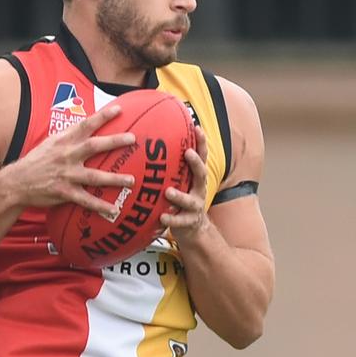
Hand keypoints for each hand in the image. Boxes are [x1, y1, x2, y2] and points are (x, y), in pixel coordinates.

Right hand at [0, 102, 135, 218]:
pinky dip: (100, 206)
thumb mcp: (50, 143)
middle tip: (133, 139)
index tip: (119, 110)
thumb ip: (69, 136)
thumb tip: (87, 127)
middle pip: (94, 146)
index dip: (102, 116)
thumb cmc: (36, 161)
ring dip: (114, 179)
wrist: (16, 182)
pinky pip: (86, 200)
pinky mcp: (64, 191)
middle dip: (114, 141)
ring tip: (131, 181)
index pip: (85, 125)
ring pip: (94, 176)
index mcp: (63, 141)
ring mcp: (66, 174)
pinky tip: (114, 210)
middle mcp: (66, 155)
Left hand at [159, 125, 207, 240]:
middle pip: (202, 174)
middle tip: (188, 153)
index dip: (202, 143)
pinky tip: (162, 217)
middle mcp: (199, 190)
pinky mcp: (189, 222)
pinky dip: (171, 218)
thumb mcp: (180, 182)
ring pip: (190, 200)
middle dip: (196, 163)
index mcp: (196, 178)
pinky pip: (180, 221)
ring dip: (180, 196)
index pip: (202, 157)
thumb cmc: (181, 200)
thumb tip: (153, 145)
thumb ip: (171, 168)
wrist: (193, 229)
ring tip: (168, 192)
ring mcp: (195, 206)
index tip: (197, 128)